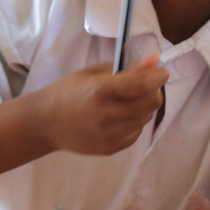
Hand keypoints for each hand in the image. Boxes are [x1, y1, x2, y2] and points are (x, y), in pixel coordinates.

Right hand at [37, 53, 167, 154]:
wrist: (47, 123)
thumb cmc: (70, 92)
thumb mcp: (94, 73)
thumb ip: (125, 68)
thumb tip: (154, 61)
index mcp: (100, 91)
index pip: (139, 85)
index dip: (156, 78)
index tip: (162, 73)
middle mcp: (107, 115)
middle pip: (151, 102)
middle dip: (152, 91)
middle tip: (141, 86)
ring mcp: (110, 134)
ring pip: (146, 117)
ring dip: (142, 107)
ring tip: (122, 102)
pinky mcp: (112, 148)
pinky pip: (136, 132)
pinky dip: (133, 122)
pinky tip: (116, 117)